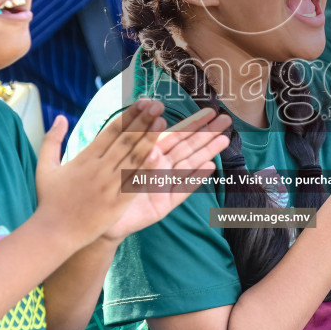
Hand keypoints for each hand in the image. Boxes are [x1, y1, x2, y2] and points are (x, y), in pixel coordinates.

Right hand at [35, 100, 166, 248]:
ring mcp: (108, 186)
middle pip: (125, 140)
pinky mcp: (115, 204)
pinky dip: (145, 170)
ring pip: (132, 158)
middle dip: (143, 121)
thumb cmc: (49, 201)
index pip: (111, 131)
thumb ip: (52, 140)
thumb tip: (61, 117)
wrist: (53, 233)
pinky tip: (158, 156)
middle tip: (158, 105)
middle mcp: (98, 169)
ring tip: (162, 122)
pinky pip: (133, 183)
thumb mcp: (45, 166)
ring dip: (148, 139)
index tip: (142, 102)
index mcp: (85, 158)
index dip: (128, 115)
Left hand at [103, 107, 231, 241]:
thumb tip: (155, 143)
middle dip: (207, 133)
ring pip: (190, 164)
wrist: (104, 218)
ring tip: (224, 140)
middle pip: (188, 146)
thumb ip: (141, 154)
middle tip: (226, 120)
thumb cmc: (110, 187)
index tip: (210, 111)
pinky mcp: (166, 203)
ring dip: (207, 152)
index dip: (194, 122)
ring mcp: (165, 184)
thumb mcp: (124, 165)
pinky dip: (195, 178)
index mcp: (150, 153)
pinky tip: (209, 167)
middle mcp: (161, 167)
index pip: (176, 134)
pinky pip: (182, 188)